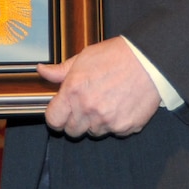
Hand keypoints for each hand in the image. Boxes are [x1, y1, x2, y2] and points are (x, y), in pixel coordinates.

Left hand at [38, 37, 159, 137]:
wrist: (147, 61)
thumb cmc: (114, 56)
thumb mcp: (82, 58)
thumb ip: (60, 71)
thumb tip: (41, 71)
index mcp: (73, 91)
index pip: (53, 120)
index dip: (55, 117)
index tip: (60, 113)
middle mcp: (88, 109)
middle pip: (72, 131)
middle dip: (75, 121)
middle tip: (85, 106)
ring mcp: (107, 121)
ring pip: (93, 132)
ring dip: (95, 122)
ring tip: (105, 101)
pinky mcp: (125, 127)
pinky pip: (114, 132)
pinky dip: (115, 123)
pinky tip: (120, 105)